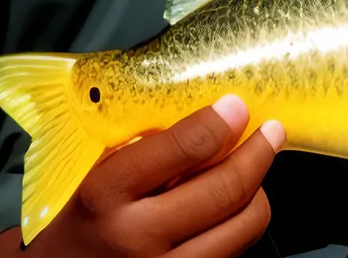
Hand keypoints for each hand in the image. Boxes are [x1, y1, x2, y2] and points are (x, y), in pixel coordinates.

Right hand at [0, 94, 282, 256]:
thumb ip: (144, 147)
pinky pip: (233, 254)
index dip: (220, 121)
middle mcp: (136, 238)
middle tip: (271, 131)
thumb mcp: (94, 174)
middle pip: (226, 189)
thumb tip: (208, 115)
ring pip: (243, 227)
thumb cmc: (76, 221)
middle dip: (259, 152)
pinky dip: (240, 226)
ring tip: (253, 171)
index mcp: (107, 193)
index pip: (184, 147)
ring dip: (257, 191)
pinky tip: (233, 209)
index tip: (238, 105)